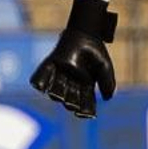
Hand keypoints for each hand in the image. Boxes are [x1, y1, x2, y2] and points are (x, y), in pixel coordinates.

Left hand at [30, 0, 116, 118]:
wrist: (85, 33)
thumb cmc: (95, 50)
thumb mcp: (104, 67)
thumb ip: (107, 82)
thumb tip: (107, 98)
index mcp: (85, 85)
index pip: (85, 101)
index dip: (86, 109)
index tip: (87, 115)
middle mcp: (71, 83)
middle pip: (69, 98)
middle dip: (70, 102)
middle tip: (71, 104)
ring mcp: (59, 75)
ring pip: (55, 91)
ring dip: (56, 94)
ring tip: (57, 96)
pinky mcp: (49, 65)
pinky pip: (41, 76)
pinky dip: (40, 82)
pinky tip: (41, 88)